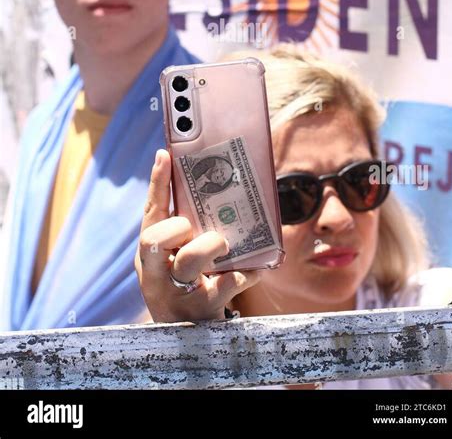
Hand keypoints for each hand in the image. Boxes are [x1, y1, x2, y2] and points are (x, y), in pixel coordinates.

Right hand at [135, 149, 260, 322]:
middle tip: (195, 227)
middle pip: (154, 241)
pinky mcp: (205, 311)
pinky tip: (257, 267)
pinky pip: (228, 285)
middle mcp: (156, 275)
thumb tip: (206, 184)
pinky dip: (247, 272)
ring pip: (189, 261)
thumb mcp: (175, 261)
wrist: (190, 343)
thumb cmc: (187, 287)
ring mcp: (178, 294)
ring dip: (210, 246)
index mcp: (150, 256)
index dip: (157, 183)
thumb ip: (184, 229)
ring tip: (225, 246)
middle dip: (177, 227)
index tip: (166, 154)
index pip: (150, 213)